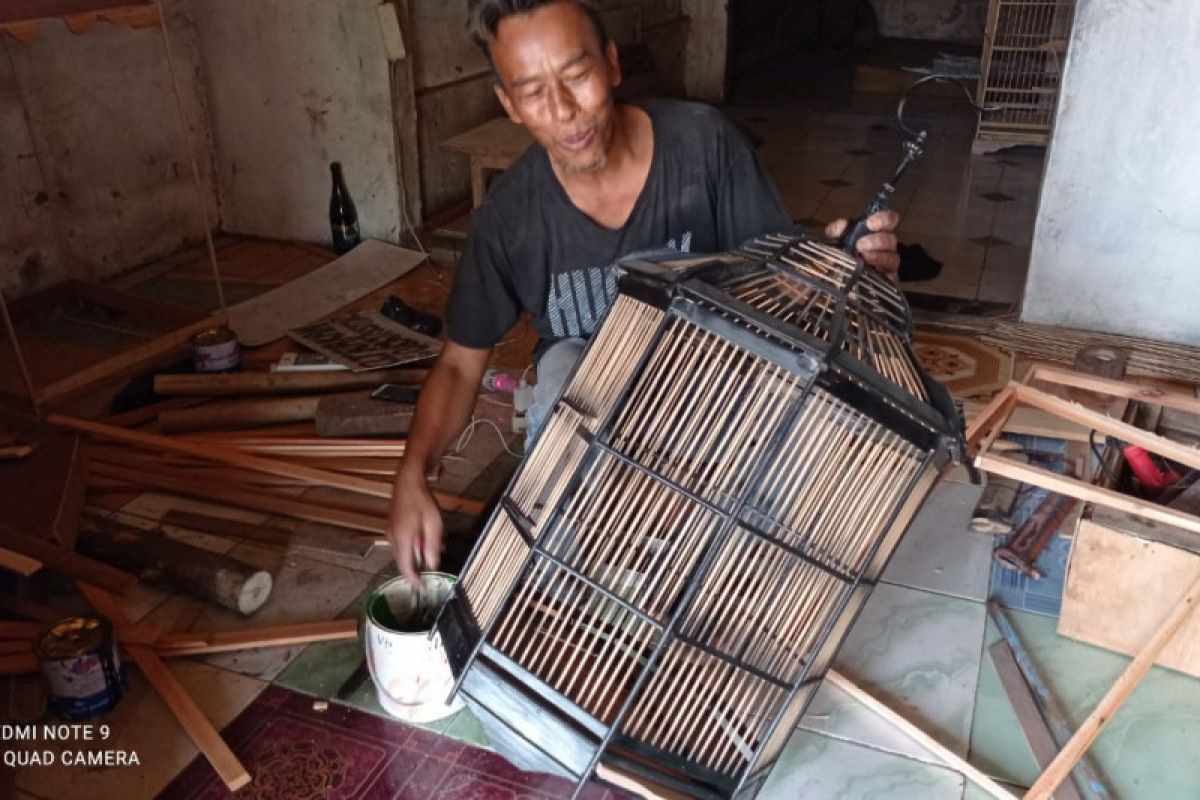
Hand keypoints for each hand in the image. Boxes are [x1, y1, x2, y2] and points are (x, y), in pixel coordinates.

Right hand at [387, 467, 443, 584]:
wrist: (407, 480)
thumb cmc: (422, 500)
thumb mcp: (433, 524)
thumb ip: (432, 546)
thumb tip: (432, 565)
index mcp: (402, 539)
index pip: (405, 567)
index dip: (414, 579)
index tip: (422, 587)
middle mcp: (392, 538)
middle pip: (402, 561)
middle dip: (416, 567)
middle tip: (430, 568)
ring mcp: (390, 531)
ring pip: (403, 551)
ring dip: (416, 554)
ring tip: (434, 548)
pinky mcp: (392, 526)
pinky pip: (402, 542)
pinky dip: (413, 545)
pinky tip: (425, 538)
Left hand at [826, 210, 900, 280]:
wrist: (835, 282)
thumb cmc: (839, 258)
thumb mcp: (833, 242)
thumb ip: (835, 231)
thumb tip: (842, 225)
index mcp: (875, 233)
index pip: (889, 220)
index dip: (884, 218)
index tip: (871, 223)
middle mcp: (884, 247)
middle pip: (891, 239)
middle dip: (877, 240)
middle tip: (860, 245)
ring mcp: (887, 265)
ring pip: (893, 258)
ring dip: (878, 256)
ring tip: (864, 258)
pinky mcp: (887, 281)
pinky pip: (891, 277)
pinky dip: (882, 274)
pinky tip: (870, 273)